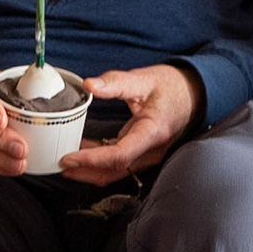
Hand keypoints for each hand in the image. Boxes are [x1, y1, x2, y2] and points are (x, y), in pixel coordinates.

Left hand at [59, 64, 199, 186]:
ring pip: (116, 172)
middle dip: (85, 171)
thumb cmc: (172, 87)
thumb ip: (116, 82)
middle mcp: (152, 150)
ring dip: (90, 170)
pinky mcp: (144, 153)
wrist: (194, 94)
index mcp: (153, 132)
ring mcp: (149, 155)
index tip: (68, 157)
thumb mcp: (144, 79)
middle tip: (58, 164)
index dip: (92, 160)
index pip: (119, 155)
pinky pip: (120, 165)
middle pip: (115, 171)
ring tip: (66, 162)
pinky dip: (100, 162)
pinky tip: (83, 152)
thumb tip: (90, 84)